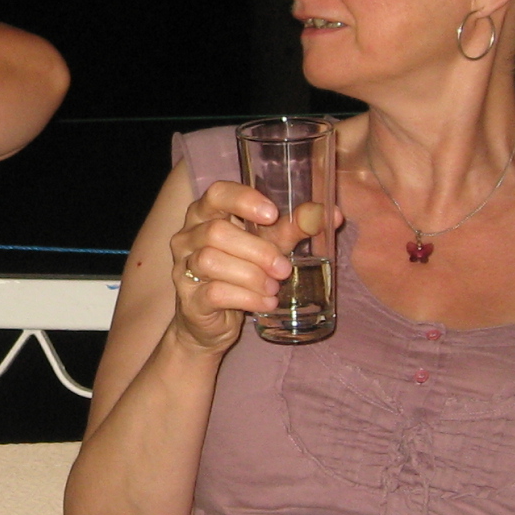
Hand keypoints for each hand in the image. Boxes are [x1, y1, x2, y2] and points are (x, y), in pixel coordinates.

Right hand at [168, 181, 322, 353]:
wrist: (211, 321)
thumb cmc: (240, 273)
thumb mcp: (269, 246)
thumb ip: (293, 228)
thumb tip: (331, 213)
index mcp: (206, 214)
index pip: (217, 193)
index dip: (243, 200)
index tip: (271, 214)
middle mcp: (188, 236)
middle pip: (217, 232)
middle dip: (257, 250)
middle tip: (284, 268)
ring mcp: (183, 268)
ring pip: (211, 261)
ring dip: (251, 275)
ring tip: (274, 287)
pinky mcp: (188, 299)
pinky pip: (214, 292)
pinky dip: (246, 297)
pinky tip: (265, 302)